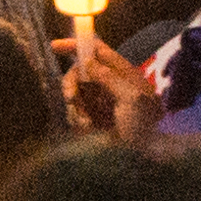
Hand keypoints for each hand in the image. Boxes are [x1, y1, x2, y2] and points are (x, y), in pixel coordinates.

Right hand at [60, 25, 163, 142]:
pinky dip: (77, 120)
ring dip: (76, 108)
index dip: (77, 45)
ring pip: (75, 94)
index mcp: (122, 73)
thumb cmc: (144, 125)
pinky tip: (89, 129)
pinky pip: (75, 113)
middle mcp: (109, 84)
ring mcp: (100, 102)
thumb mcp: (132, 98)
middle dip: (71, 83)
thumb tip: (88, 61)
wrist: (145, 155)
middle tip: (71, 97)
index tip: (55, 47)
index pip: (97, 50)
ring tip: (87, 123)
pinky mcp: (93, 119)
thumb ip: (110, 77)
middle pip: (79, 72)